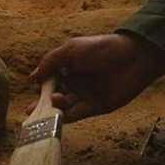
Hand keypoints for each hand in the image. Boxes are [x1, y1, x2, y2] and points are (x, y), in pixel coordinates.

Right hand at [27, 33, 164, 122]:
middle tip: (31, 111)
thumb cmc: (102, 48)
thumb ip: (50, 62)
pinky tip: (59, 115)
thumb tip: (32, 77)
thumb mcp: (71, 50)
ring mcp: (86, 96)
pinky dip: (68, 116)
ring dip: (55, 109)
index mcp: (69, 67)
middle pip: (55, 96)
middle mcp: (76, 83)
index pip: (50, 81)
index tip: (33, 91)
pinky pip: (79, 114)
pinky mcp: (97, 107)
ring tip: (49, 107)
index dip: (41, 87)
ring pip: (65, 107)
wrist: (133, 57)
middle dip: (43, 103)